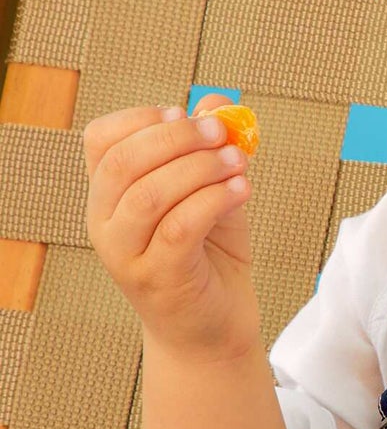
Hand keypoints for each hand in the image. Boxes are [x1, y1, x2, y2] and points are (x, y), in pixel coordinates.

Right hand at [83, 95, 260, 363]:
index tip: (186, 115)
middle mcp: (106, 223)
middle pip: (123, 162)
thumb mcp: (214, 190)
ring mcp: (126, 254)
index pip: (100, 140)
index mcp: (111, 194)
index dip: (141, 118)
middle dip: (178, 138)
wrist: (215, 327)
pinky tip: (242, 190)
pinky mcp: (158, 279)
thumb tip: (218, 101)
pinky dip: (214, 200)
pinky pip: (179, 228)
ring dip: (200, 169)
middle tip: (222, 134)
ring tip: (239, 164)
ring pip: (149, 194)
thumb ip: (214, 148)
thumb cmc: (210, 255)